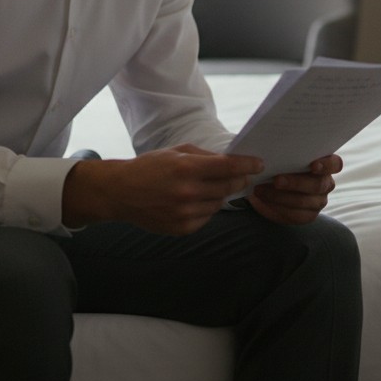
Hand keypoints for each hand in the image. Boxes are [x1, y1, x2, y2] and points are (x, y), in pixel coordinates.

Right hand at [62, 144, 262, 234]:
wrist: (121, 193)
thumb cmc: (150, 167)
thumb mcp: (176, 152)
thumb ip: (206, 156)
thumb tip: (232, 161)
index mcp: (187, 169)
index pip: (229, 168)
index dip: (247, 165)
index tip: (258, 164)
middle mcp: (188, 193)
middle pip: (228, 186)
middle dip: (238, 180)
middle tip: (242, 175)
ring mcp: (185, 214)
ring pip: (219, 203)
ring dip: (220, 194)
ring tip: (205, 187)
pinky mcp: (183, 228)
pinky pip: (207, 216)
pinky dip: (206, 208)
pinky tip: (193, 200)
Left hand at [247, 154, 341, 225]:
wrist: (266, 185)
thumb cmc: (276, 163)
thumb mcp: (280, 154)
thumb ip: (284, 150)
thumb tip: (273, 146)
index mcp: (325, 164)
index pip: (335, 164)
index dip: (327, 165)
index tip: (313, 165)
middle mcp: (325, 183)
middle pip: (318, 185)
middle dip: (295, 182)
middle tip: (276, 180)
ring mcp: (318, 201)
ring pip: (305, 201)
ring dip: (281, 196)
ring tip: (261, 190)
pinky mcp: (308, 215)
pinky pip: (297, 215)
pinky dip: (279, 207)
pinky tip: (264, 200)